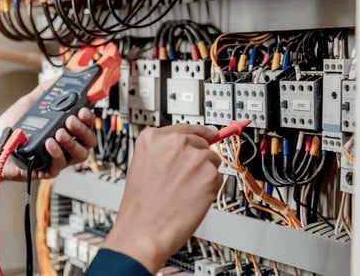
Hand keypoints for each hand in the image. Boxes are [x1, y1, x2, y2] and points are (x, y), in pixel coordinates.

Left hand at [0, 80, 96, 194]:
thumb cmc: (12, 128)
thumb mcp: (29, 104)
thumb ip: (45, 91)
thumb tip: (58, 78)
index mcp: (65, 127)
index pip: (87, 123)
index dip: (88, 117)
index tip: (82, 109)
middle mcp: (66, 143)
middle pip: (89, 139)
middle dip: (83, 129)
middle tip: (70, 119)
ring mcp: (60, 157)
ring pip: (80, 154)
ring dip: (72, 142)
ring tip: (59, 132)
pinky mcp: (50, 169)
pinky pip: (61, 164)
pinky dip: (57, 152)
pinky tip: (49, 143)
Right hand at [102, 124, 221, 273]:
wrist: (143, 231)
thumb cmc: (141, 205)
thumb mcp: (143, 165)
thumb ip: (164, 150)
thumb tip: (192, 144)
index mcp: (152, 137)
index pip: (186, 127)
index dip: (199, 133)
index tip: (210, 132)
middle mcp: (174, 142)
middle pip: (202, 142)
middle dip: (198, 159)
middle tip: (184, 179)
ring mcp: (193, 157)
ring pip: (212, 160)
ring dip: (203, 174)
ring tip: (183, 191)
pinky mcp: (208, 175)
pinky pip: (217, 178)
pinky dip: (209, 189)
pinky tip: (191, 198)